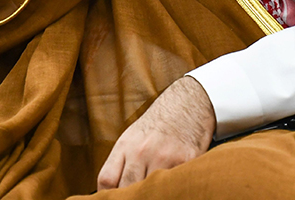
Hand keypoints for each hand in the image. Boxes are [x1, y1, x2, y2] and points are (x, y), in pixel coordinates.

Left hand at [96, 76, 215, 189]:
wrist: (188, 103)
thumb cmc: (159, 124)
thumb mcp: (133, 137)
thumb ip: (122, 162)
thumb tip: (112, 190)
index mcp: (125, 145)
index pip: (107, 180)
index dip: (110, 196)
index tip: (117, 198)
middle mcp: (142, 151)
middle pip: (127, 189)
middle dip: (131, 197)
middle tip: (138, 196)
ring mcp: (164, 157)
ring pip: (151, 191)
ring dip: (152, 194)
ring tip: (154, 192)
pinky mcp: (186, 160)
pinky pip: (173, 184)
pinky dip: (170, 188)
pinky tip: (170, 186)